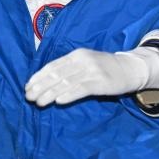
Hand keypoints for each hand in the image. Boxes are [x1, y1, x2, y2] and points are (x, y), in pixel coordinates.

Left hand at [25, 47, 158, 106]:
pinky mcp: (100, 82)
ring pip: (66, 82)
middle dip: (40, 86)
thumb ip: (69, 70)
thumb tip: (48, 82)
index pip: (53, 65)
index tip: (27, 86)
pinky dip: (69, 95)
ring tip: (39, 102)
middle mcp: (82, 60)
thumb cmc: (104, 68)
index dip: (39, 76)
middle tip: (28, 97)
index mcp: (76, 55)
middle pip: (56, 74)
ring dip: (50, 93)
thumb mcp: (85, 64)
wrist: (130, 68)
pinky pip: (81, 89)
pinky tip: (59, 101)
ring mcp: (91, 70)